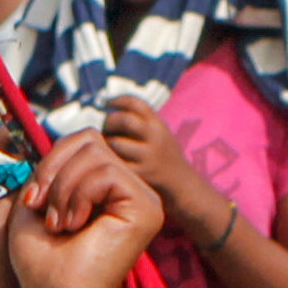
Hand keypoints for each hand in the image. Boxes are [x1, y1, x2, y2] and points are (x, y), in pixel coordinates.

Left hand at [10, 131, 167, 287]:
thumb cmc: (42, 260)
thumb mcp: (37, 199)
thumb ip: (51, 165)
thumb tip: (50, 133)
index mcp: (106, 187)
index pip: (84, 140)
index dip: (51, 160)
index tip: (33, 201)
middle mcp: (129, 189)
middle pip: (90, 139)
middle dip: (55, 171)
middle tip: (43, 210)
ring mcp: (143, 197)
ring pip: (97, 154)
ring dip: (64, 188)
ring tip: (60, 224)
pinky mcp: (149, 207)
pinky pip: (108, 172)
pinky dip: (80, 195)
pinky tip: (76, 225)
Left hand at [98, 96, 201, 214]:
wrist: (183, 187)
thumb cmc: (164, 158)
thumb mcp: (160, 135)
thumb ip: (141, 122)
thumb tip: (109, 109)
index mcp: (159, 124)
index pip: (136, 103)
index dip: (118, 100)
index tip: (106, 103)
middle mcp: (156, 138)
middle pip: (123, 120)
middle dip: (108, 123)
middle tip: (105, 130)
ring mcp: (149, 157)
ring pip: (115, 143)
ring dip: (104, 143)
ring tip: (104, 147)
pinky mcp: (141, 175)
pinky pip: (115, 163)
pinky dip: (107, 161)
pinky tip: (107, 163)